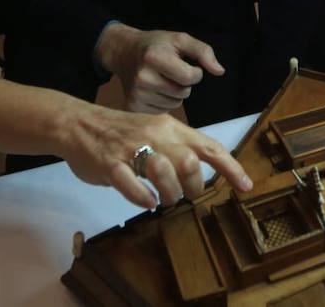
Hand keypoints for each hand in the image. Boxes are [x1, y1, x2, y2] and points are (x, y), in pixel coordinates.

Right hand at [58, 106, 251, 208]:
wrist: (78, 123)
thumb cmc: (120, 132)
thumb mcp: (155, 132)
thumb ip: (176, 148)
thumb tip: (197, 174)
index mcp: (170, 127)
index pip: (209, 146)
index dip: (230, 168)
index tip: (246, 187)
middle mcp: (155, 134)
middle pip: (189, 161)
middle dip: (194, 186)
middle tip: (186, 196)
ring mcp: (132, 148)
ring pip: (163, 171)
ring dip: (171, 193)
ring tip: (165, 200)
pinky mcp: (110, 163)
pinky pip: (130, 182)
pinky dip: (142, 197)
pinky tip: (147, 202)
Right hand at [95, 23, 224, 113]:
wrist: (124, 52)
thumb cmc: (156, 45)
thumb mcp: (180, 39)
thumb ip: (203, 52)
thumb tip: (219, 71)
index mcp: (154, 58)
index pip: (189, 77)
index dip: (195, 72)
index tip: (186, 64)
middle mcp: (143, 78)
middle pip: (183, 93)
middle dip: (183, 83)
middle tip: (171, 71)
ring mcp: (137, 94)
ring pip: (174, 104)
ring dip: (174, 94)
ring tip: (162, 79)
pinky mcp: (133, 106)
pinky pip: (163, 112)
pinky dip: (164, 102)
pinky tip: (154, 90)